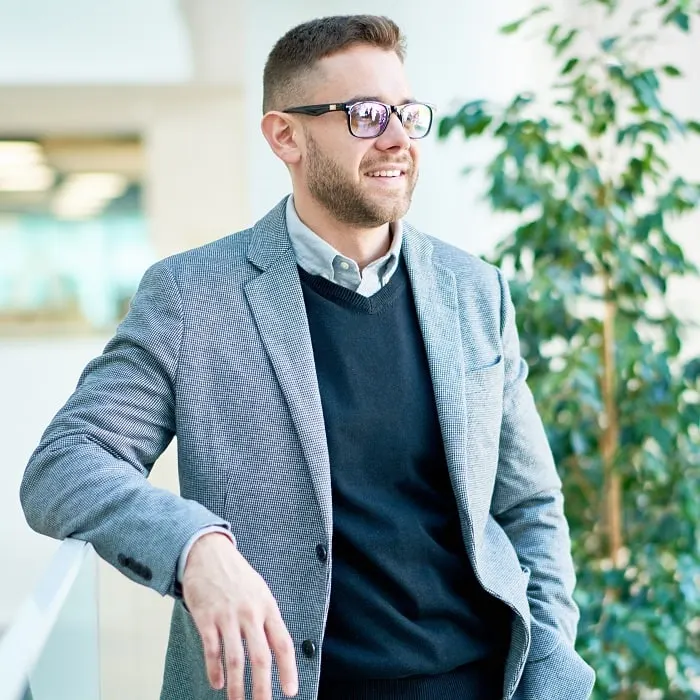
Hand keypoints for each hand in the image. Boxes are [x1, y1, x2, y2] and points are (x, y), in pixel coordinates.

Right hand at [182, 532, 298, 699]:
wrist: (208, 553)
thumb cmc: (236, 575)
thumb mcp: (260, 591)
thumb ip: (267, 618)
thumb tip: (276, 650)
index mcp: (267, 606)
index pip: (282, 643)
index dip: (288, 669)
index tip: (290, 691)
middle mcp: (250, 613)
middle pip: (260, 657)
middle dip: (262, 688)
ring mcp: (227, 616)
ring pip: (235, 660)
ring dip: (237, 686)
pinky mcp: (206, 618)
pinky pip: (212, 650)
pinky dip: (214, 670)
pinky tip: (217, 683)